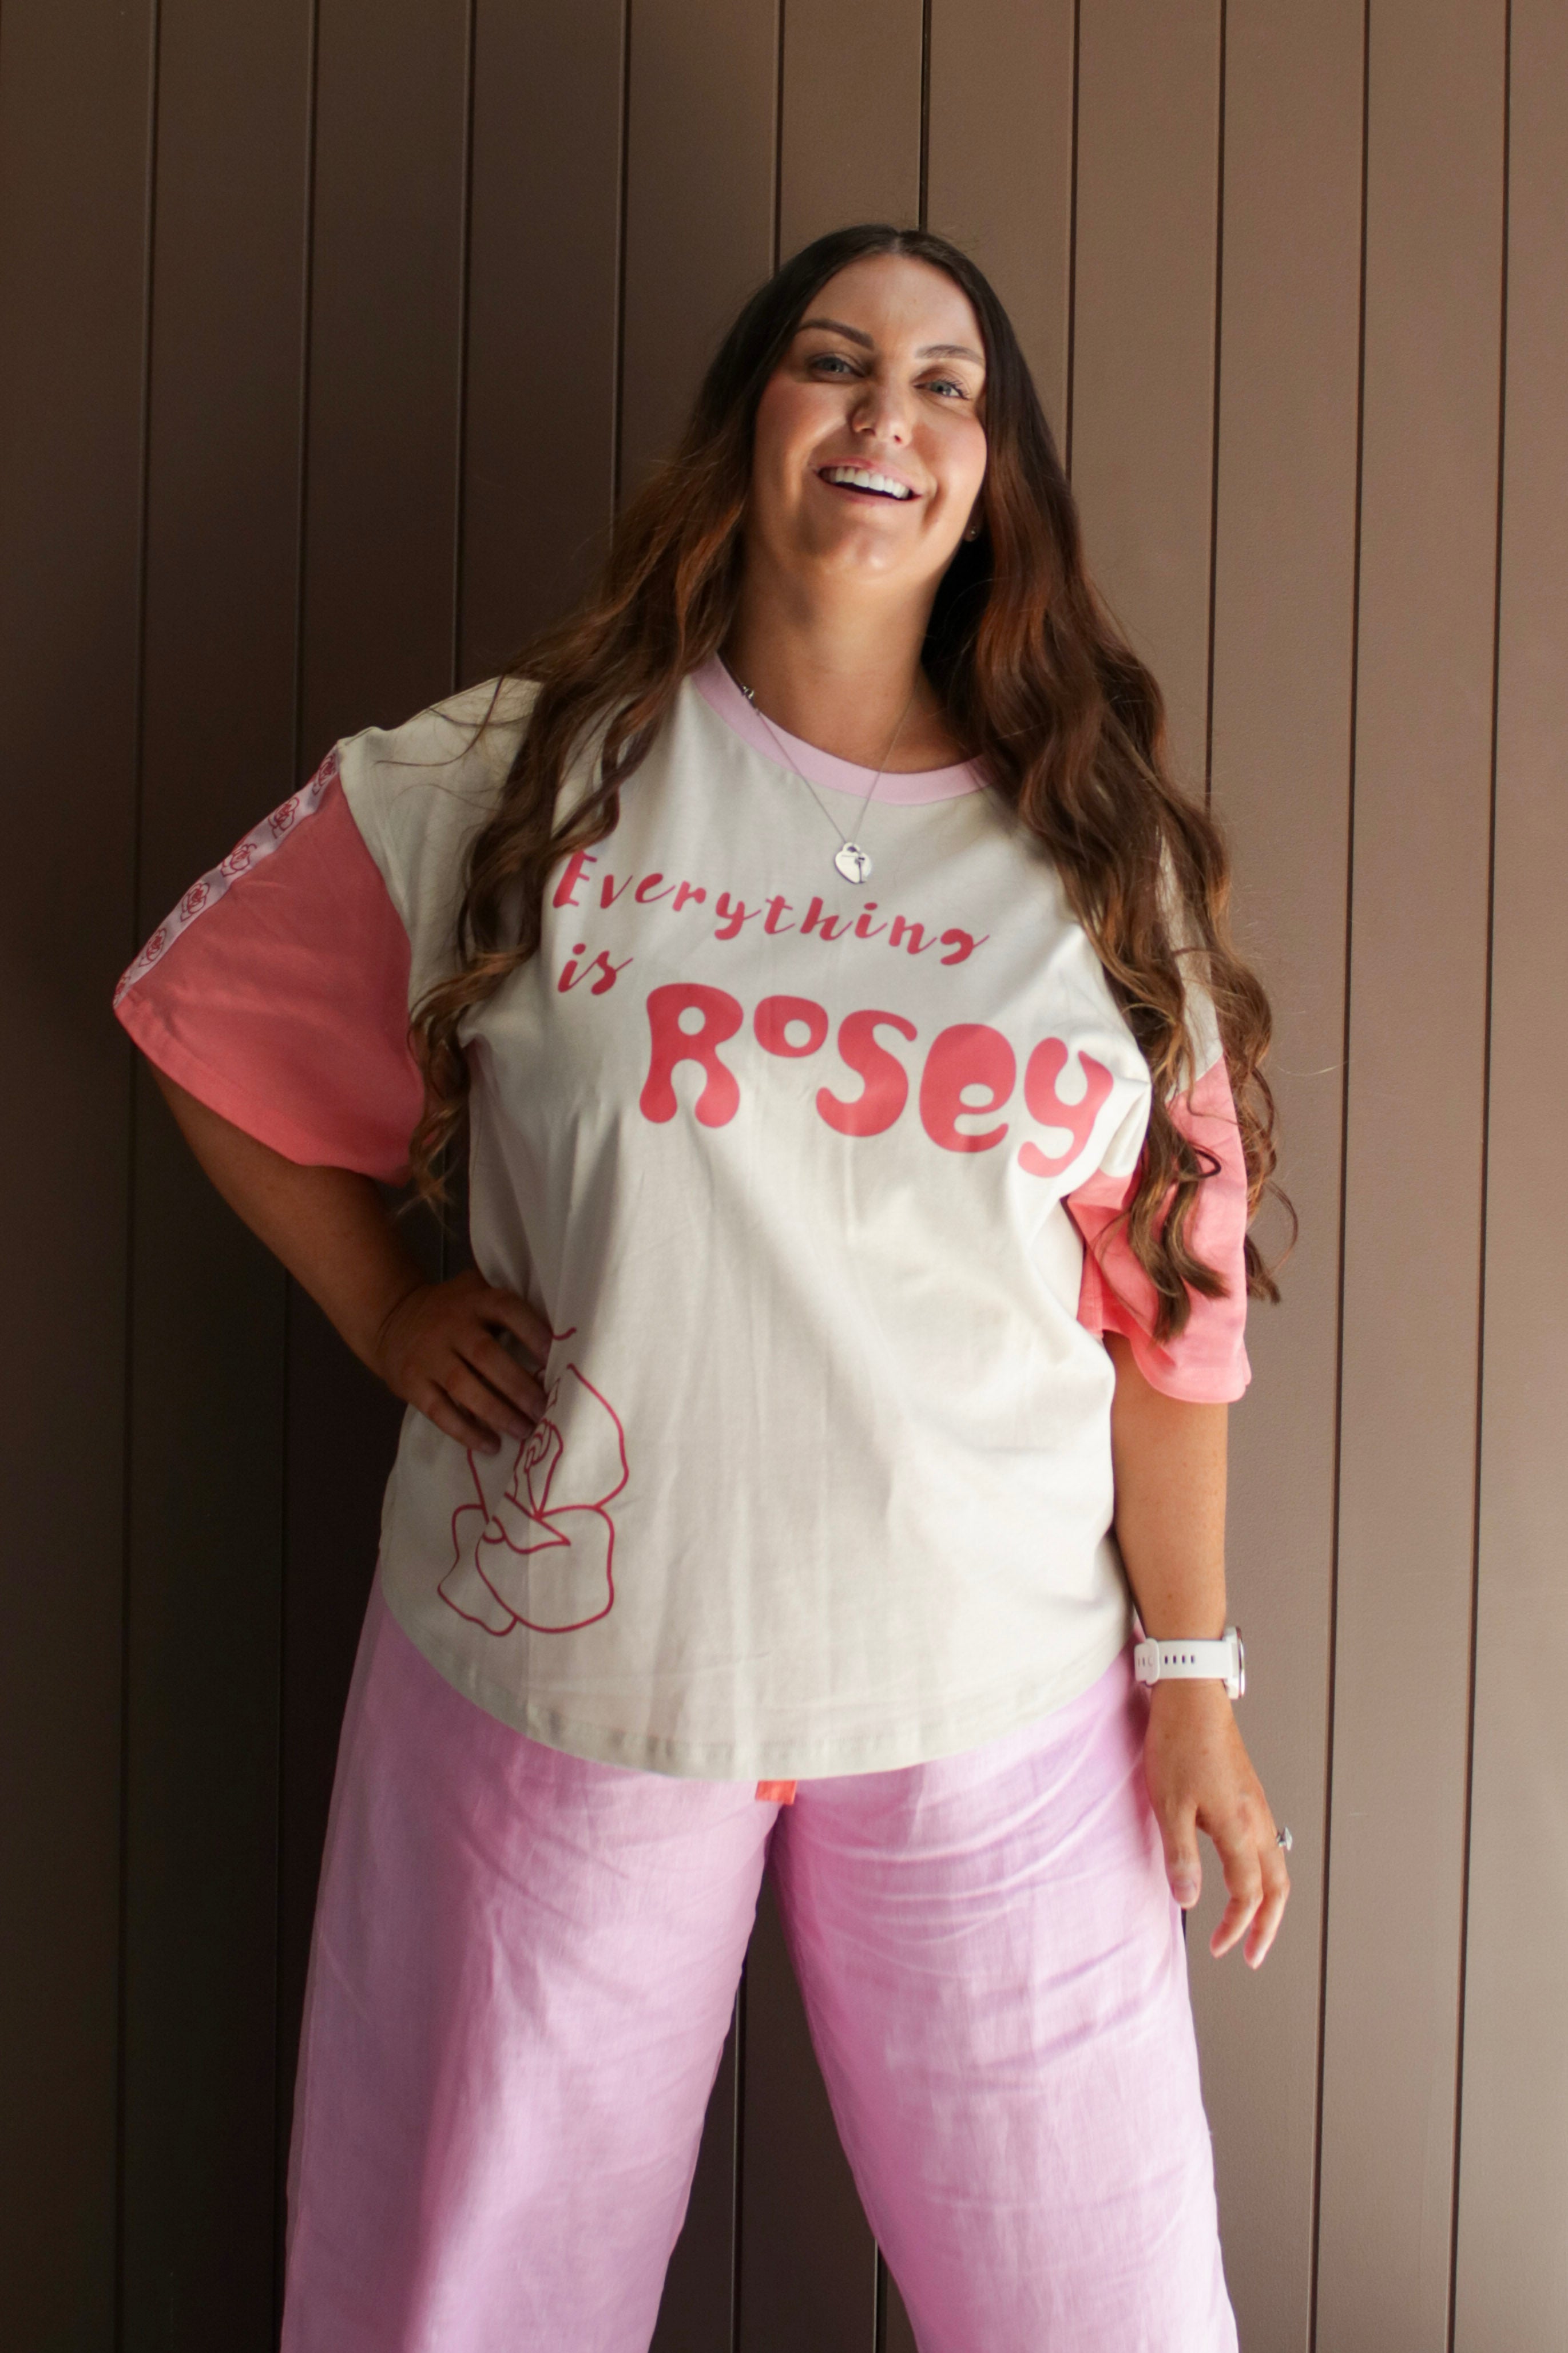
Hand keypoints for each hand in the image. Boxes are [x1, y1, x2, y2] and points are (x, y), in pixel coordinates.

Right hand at [374, 1268, 551, 1453]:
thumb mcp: (475, 1293)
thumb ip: (508, 1306)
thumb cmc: (452, 1312)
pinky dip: (465, 1431)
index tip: (556, 1359)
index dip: (533, 1332)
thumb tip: (563, 1330)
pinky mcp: (412, 1383)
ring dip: (497, 1412)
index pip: (507, 1310)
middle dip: (518, 1386)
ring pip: (463, 1386)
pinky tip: (490, 1445)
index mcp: (475, 1300)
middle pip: (486, 1355)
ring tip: (524, 1431)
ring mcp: (428, 1355)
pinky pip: (439, 1411)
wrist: (392, 1319)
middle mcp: (450, 1325)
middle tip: (544, 1410)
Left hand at [1142, 1681, 1289, 1966]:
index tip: (1220, 1948)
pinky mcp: (1248, 1792)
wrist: (1192, 1694)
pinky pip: (1266, 1843)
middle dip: (1268, 1925)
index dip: (1236, 1926)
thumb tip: (1188, 1900)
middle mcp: (1256, 1818)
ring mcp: (1255, 1804)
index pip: (1248, 1892)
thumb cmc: (1178, 1742)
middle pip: (1277, 1886)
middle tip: (1253, 1954)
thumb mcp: (1168, 1804)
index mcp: (1239, 1826)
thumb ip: (1181, 1855)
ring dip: (1269, 1900)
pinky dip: (1263, 1872)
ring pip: (1276, 1864)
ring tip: (1254, 1923)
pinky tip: (1243, 1873)